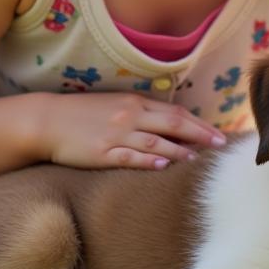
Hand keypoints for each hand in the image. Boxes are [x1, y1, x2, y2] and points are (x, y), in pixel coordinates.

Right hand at [43, 92, 226, 170]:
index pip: (175, 112)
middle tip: (221, 145)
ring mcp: (116, 134)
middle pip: (173, 124)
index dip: (199, 124)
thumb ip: (141, 111)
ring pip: (156, 141)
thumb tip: (170, 125)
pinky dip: (149, 160)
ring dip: (180, 150)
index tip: (219, 134)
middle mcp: (129, 116)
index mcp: (134, 102)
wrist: (47, 121)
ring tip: (199, 159)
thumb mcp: (114, 104)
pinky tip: (164, 165)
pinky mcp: (102, 152)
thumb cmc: (82, 114)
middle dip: (200, 135)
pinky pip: (130, 157)